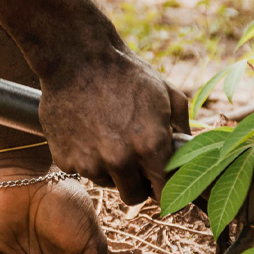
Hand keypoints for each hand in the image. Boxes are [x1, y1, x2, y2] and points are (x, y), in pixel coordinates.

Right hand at [38, 46, 188, 205]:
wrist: (76, 57)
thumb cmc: (125, 72)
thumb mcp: (166, 93)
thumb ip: (182, 127)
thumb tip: (189, 150)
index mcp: (149, 147)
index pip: (164, 193)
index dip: (164, 188)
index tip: (160, 181)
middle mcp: (119, 160)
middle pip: (133, 196)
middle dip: (137, 183)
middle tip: (134, 161)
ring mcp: (88, 162)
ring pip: (105, 182)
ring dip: (109, 169)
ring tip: (107, 136)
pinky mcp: (64, 159)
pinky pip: (80, 169)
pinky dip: (84, 157)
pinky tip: (86, 131)